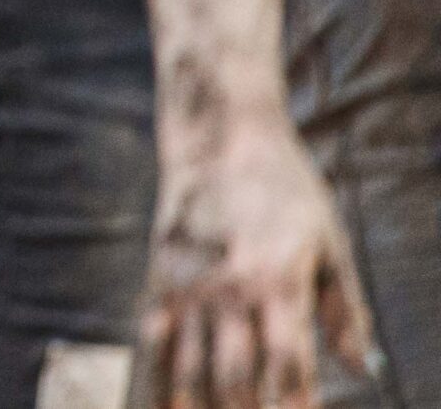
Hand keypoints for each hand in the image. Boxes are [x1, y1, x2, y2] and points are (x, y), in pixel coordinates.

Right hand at [141, 118, 370, 408]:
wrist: (220, 140)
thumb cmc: (287, 191)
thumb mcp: (331, 244)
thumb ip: (347, 311)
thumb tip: (368, 368)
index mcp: (279, 281)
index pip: (288, 363)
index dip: (296, 404)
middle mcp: (229, 288)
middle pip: (236, 375)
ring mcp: (188, 284)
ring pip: (191, 365)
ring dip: (202, 405)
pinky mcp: (159, 276)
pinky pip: (154, 338)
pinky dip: (158, 377)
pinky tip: (164, 405)